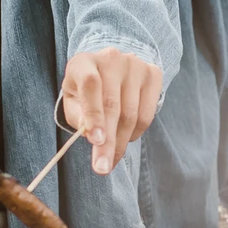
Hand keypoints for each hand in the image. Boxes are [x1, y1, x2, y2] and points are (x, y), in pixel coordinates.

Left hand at [59, 47, 162, 174]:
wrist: (112, 69)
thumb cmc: (86, 91)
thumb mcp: (73, 101)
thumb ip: (79, 117)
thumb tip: (94, 136)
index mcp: (84, 62)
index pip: (91, 85)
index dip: (94, 114)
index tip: (96, 142)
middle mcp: (112, 59)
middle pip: (113, 106)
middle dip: (108, 142)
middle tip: (103, 168)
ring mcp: (136, 65)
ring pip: (131, 113)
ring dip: (121, 142)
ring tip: (112, 157)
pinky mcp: (153, 74)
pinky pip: (147, 113)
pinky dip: (136, 132)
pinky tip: (126, 137)